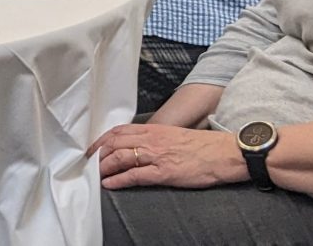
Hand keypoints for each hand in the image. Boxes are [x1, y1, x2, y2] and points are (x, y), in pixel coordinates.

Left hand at [90, 123, 246, 189]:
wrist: (224, 153)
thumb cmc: (202, 146)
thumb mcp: (174, 135)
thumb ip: (156, 137)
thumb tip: (140, 143)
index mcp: (154, 129)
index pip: (119, 131)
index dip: (102, 139)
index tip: (92, 147)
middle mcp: (152, 140)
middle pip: (115, 142)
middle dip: (98, 152)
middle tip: (88, 162)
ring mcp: (157, 156)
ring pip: (121, 157)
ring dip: (104, 166)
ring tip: (95, 173)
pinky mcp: (164, 172)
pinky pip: (135, 175)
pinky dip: (119, 179)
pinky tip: (110, 184)